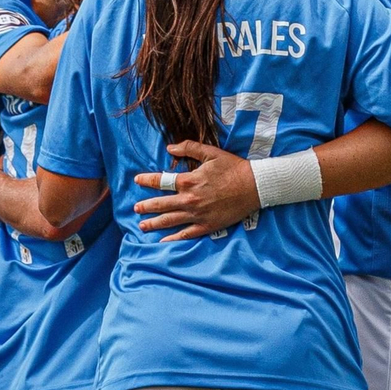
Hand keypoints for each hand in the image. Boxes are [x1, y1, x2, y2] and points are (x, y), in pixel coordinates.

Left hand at [133, 141, 259, 240]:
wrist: (254, 186)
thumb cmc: (233, 168)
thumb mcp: (210, 152)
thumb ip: (188, 148)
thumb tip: (169, 148)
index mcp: (189, 181)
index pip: (160, 181)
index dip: (146, 180)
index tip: (137, 181)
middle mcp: (189, 199)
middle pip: (160, 204)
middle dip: (146, 207)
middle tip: (136, 209)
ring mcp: (197, 215)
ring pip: (169, 220)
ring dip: (154, 223)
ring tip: (142, 226)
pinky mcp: (207, 226)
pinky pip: (186, 234)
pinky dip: (173, 238)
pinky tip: (163, 241)